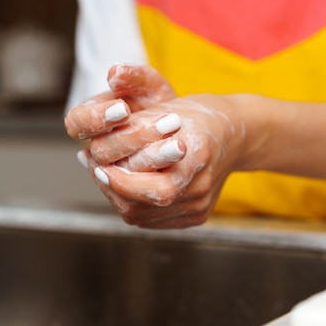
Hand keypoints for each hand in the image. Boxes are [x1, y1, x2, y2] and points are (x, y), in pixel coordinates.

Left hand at [80, 94, 243, 227]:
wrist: (233, 135)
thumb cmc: (195, 116)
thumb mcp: (163, 107)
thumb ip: (130, 126)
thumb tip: (92, 145)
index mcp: (198, 155)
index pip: (154, 187)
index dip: (120, 181)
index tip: (99, 166)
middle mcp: (201, 188)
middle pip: (144, 207)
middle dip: (113, 190)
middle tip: (96, 171)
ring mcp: (198, 207)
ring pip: (143, 216)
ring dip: (119, 197)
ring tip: (106, 176)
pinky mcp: (195, 217)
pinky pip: (153, 219)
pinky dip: (134, 204)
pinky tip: (125, 186)